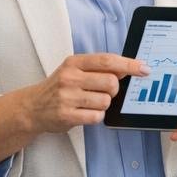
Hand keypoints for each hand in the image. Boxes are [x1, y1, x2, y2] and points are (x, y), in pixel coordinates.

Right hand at [29, 53, 149, 133]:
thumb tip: (128, 68)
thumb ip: (98, 68)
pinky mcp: (67, 115)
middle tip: (104, 92)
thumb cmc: (59, 87)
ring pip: (105, 101)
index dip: (129, 64)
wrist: (32, 107)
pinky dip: (96, 116)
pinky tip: (85, 112)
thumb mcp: (74, 71)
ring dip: (104, 104)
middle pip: (111, 82)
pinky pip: (97, 116)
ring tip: (89, 103)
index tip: (144, 69)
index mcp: (74, 63)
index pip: (107, 60)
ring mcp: (67, 97)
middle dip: (114, 90)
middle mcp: (70, 77)